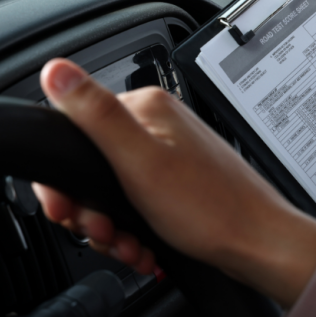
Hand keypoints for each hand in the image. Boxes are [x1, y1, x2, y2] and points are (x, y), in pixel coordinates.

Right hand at [33, 59, 315, 307]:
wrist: (259, 245)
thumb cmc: (212, 209)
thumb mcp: (141, 162)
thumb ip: (97, 115)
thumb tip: (56, 70)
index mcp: (148, 109)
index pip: (74, 131)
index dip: (65, 180)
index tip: (69, 210)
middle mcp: (160, 126)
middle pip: (92, 168)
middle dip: (92, 211)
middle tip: (107, 233)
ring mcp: (171, 155)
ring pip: (113, 193)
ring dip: (114, 227)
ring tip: (131, 244)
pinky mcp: (178, 183)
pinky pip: (138, 205)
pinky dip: (135, 231)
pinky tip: (145, 246)